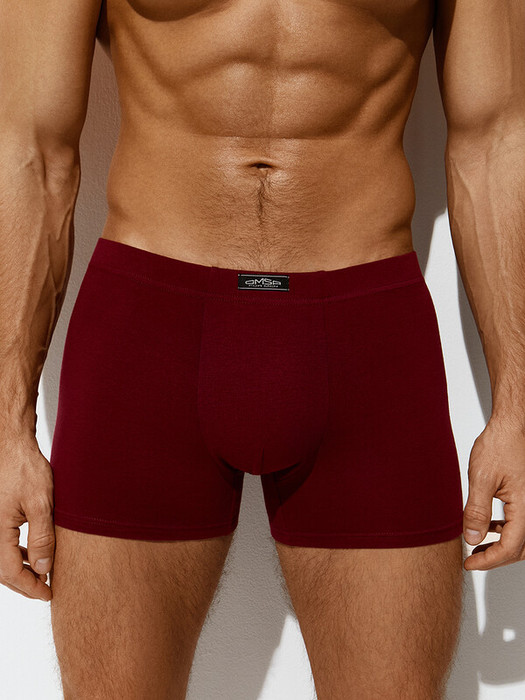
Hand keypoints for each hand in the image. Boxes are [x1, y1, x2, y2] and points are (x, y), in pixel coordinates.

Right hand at [0, 433, 54, 600]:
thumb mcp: (41, 503)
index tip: (48, 593)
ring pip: (1, 559)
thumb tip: (44, 568)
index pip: (11, 573)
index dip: (30, 587)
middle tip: (46, 589)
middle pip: (2, 571)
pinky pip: (1, 545)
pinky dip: (15, 554)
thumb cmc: (24, 468)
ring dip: (20, 569)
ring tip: (42, 574)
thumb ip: (42, 537)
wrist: (10, 445)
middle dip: (24, 583)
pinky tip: (31, 554)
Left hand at [463, 416, 524, 570]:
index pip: (510, 548)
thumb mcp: (481, 479)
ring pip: (522, 537)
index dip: (488, 561)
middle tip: (473, 560)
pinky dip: (506, 531)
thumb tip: (472, 539)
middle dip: (496, 557)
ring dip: (502, 546)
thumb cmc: (500, 445)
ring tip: (477, 547)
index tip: (469, 564)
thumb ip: (477, 511)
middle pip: (520, 548)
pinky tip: (489, 528)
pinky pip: (521, 523)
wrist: (512, 427)